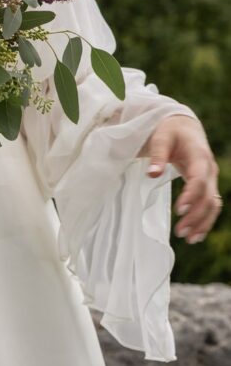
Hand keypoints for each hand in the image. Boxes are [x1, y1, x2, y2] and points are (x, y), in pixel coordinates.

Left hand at [143, 114, 221, 243]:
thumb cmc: (171, 131)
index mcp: (199, 155)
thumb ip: (157, 155)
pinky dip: (206, 220)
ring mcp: (210, 178)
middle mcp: (209, 169)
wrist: (184, 126)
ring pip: (213, 204)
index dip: (191, 196)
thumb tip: (152, 174)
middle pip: (208, 197)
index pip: (199, 179)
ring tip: (188, 239)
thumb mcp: (161, 137)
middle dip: (196, 216)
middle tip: (180, 232)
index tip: (179, 210)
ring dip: (203, 222)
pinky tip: (196, 234)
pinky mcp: (207, 185)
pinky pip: (211, 205)